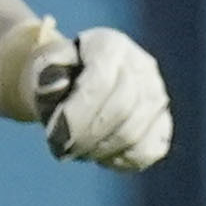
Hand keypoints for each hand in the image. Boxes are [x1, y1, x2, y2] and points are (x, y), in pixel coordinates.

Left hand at [24, 21, 173, 170]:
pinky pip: (149, 150)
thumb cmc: (58, 77)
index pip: (101, 82)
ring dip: (100, 150)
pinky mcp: (162, 121)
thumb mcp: (43, 69)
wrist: (78, 82)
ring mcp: (157, 94)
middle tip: (61, 151)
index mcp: (110, 45)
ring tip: (77, 151)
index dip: (76, 115)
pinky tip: (102, 156)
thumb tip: (55, 85)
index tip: (53, 137)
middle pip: (121, 108)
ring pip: (134, 132)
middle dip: (86, 137)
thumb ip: (45, 75)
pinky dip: (123, 160)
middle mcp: (141, 65)